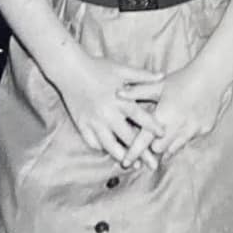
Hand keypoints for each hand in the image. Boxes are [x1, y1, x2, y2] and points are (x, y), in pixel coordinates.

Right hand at [52, 50, 164, 165]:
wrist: (70, 70)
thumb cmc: (98, 68)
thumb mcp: (122, 69)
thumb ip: (142, 76)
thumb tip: (163, 76)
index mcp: (120, 100)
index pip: (140, 117)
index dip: (152, 126)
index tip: (163, 135)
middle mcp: (108, 114)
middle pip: (128, 137)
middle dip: (142, 152)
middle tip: (153, 164)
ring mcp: (94, 121)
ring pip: (109, 144)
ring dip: (122, 155)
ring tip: (133, 164)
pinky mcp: (82, 125)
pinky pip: (93, 142)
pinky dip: (102, 148)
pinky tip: (111, 153)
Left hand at [121, 57, 232, 162]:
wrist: (213, 75)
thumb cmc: (183, 78)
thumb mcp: (159, 84)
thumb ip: (137, 91)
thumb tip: (117, 93)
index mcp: (163, 115)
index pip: (143, 140)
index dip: (133, 153)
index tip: (124, 162)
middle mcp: (177, 127)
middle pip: (158, 149)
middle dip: (151, 148)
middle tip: (146, 147)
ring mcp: (192, 130)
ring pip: (174, 149)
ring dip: (167, 146)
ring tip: (162, 144)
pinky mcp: (204, 130)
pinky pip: (189, 140)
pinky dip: (183, 138)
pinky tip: (182, 129)